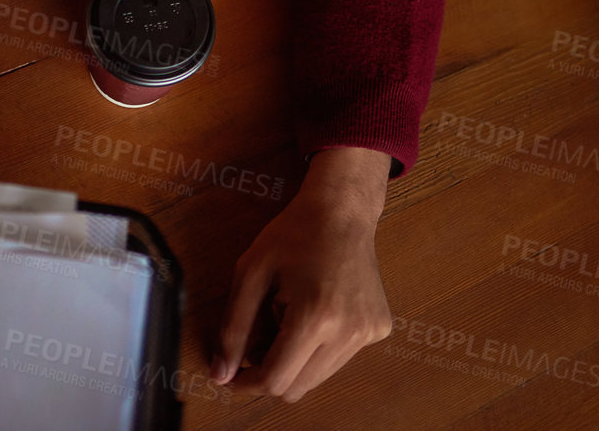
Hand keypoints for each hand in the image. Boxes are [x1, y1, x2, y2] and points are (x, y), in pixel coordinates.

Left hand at [214, 146, 392, 402]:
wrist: (342, 210)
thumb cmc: (293, 234)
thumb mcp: (251, 273)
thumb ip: (233, 327)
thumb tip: (219, 374)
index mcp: (315, 317)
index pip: (276, 379)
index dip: (247, 383)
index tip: (231, 375)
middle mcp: (348, 331)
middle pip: (298, 387)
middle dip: (270, 373)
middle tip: (256, 344)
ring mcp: (368, 332)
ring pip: (319, 378)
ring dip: (295, 362)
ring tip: (288, 319)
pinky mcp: (378, 329)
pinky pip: (339, 359)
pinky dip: (319, 349)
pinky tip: (315, 313)